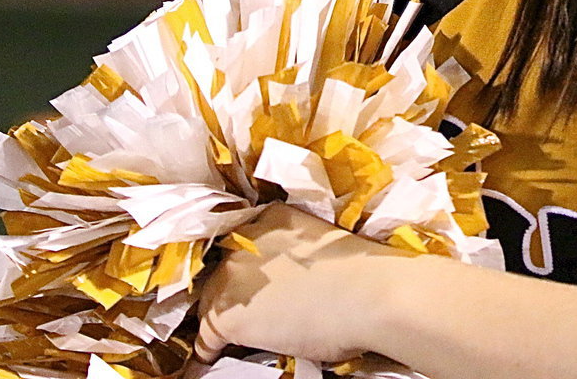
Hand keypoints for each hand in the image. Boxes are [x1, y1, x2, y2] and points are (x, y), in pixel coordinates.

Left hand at [194, 201, 404, 366]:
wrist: (369, 294)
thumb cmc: (360, 272)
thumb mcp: (319, 243)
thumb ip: (293, 252)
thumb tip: (291, 278)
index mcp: (272, 215)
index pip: (243, 241)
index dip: (248, 266)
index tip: (254, 282)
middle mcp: (245, 238)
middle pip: (223, 268)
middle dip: (234, 289)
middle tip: (250, 309)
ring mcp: (232, 275)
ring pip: (211, 300)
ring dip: (222, 316)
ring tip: (233, 336)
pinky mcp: (227, 314)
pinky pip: (207, 338)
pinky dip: (207, 351)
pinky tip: (210, 360)